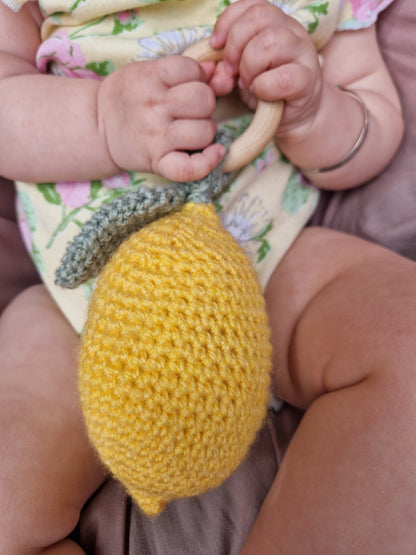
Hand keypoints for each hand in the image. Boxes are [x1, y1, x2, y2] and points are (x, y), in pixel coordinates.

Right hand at [97, 56, 224, 181]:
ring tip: (193, 129)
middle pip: (204, 100)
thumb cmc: (129, 97)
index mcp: (149, 79)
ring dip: (206, 130)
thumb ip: (182, 70)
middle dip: (205, 103)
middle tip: (192, 109)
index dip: (198, 75)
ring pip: (205, 131)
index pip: (191, 69)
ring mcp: (156, 137)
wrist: (97, 128)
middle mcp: (153, 108)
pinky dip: (207, 163)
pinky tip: (216, 152)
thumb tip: (215, 70)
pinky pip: (190, 168)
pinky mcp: (157, 162)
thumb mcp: (147, 72)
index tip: (189, 83)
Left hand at [210, 0, 322, 136]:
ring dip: (249, 66)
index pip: (251, 4)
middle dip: (235, 44)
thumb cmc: (266, 90)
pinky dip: (264, 87)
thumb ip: (222, 71)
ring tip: (247, 84)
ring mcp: (303, 53)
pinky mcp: (307, 79)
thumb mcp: (239, 75)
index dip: (227, 21)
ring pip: (270, 41)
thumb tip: (211, 74)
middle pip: (259, 16)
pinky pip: (283, 77)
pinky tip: (261, 93)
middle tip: (231, 70)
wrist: (293, 116)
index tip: (215, 45)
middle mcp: (292, 31)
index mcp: (275, 23)